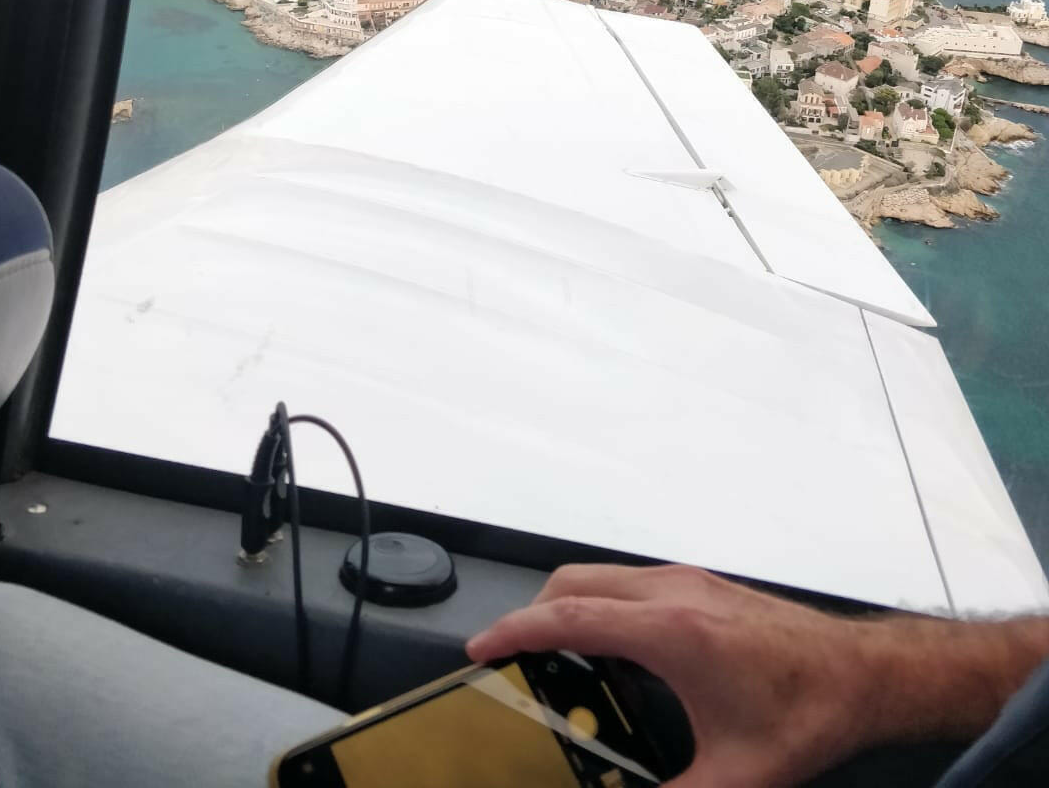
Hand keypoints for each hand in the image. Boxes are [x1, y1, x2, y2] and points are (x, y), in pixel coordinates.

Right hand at [466, 563, 1046, 787]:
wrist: (862, 672)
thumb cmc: (806, 713)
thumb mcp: (737, 775)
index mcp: (671, 632)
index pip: (570, 617)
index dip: (516, 630)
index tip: (481, 647)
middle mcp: (672, 592)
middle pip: (574, 583)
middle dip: (533, 615)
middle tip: (514, 660)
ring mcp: (687, 581)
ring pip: (601, 577)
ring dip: (569, 607)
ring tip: (558, 659)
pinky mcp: (701, 584)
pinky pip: (629, 583)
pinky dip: (603, 606)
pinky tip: (616, 653)